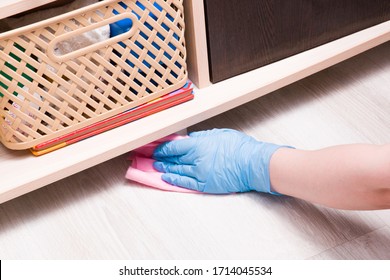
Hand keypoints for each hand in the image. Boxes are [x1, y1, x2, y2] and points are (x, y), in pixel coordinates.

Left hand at [153, 129, 285, 193]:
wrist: (253, 164)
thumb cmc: (239, 147)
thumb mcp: (219, 134)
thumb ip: (202, 136)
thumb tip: (189, 138)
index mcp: (199, 145)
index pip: (174, 147)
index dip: (162, 148)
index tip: (155, 147)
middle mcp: (196, 159)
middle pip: (172, 159)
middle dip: (159, 157)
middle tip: (149, 157)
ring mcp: (199, 173)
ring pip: (176, 170)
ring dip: (164, 168)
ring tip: (155, 167)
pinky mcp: (204, 185)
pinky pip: (185, 183)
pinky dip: (174, 180)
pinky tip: (166, 178)